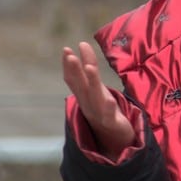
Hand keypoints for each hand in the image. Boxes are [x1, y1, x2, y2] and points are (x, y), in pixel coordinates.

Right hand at [61, 41, 134, 158]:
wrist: (114, 138)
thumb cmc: (102, 107)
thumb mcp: (96, 85)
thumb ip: (89, 65)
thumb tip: (82, 43)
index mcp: (83, 94)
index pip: (73, 79)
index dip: (69, 65)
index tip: (66, 50)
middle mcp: (87, 103)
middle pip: (80, 85)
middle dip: (74, 70)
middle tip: (69, 55)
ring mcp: (98, 113)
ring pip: (93, 97)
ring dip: (91, 82)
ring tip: (89, 68)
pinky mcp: (112, 122)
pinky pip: (109, 115)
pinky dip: (109, 108)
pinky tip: (110, 101)